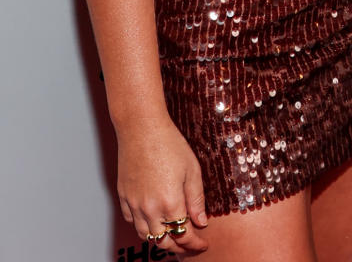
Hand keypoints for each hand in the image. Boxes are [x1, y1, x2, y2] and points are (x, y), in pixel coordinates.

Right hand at [117, 115, 207, 252]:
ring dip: (160, 240)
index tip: (203, 244)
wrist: (142, 128)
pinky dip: (143, 227)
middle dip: (178, 247)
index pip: (184, 235)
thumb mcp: (192, 169)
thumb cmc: (169, 144)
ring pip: (146, 235)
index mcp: (170, 202)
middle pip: (164, 241)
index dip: (195, 243)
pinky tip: (152, 222)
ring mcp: (134, 204)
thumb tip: (201, 222)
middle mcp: (150, 208)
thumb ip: (196, 199)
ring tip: (172, 237)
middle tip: (189, 245)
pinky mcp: (123, 197)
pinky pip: (132, 221)